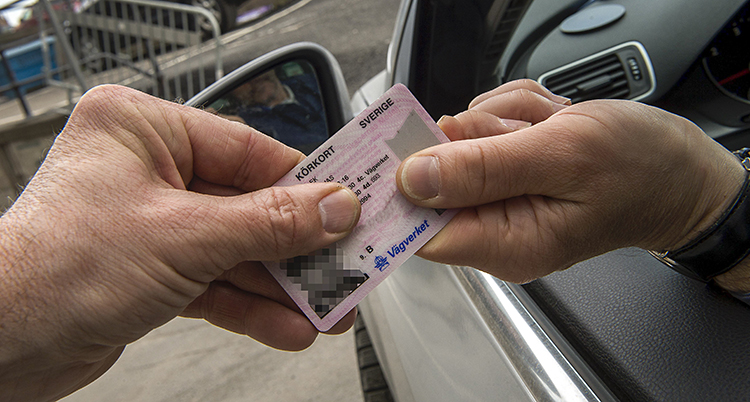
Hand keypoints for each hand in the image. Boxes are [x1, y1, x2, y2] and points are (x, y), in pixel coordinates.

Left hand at [0, 85, 360, 400]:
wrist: (1, 346)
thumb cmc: (54, 270)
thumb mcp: (185, 236)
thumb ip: (268, 222)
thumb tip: (331, 208)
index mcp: (142, 130)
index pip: (247, 149)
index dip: (304, 182)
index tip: (347, 203)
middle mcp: (146, 170)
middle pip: (247, 204)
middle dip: (295, 245)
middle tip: (342, 261)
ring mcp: (150, 222)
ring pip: (236, 248)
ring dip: (280, 283)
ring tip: (324, 306)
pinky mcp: (152, 270)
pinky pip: (216, 280)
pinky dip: (250, 304)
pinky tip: (286, 324)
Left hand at [396, 79, 745, 283]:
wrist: (680, 167)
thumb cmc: (640, 168)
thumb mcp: (561, 156)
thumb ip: (482, 169)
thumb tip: (411, 180)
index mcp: (505, 243)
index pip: (421, 230)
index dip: (408, 186)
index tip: (417, 143)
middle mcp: (497, 229)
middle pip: (439, 174)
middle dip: (480, 135)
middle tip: (524, 132)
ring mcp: (503, 200)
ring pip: (463, 139)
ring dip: (505, 119)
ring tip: (551, 128)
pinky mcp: (509, 173)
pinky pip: (486, 127)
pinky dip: (515, 113)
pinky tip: (551, 123)